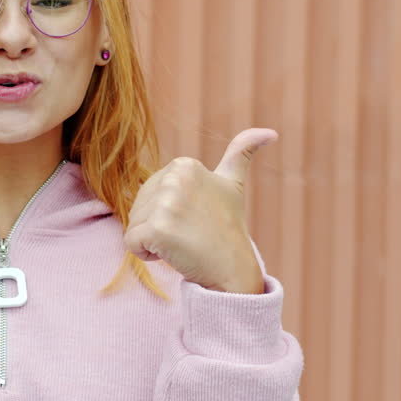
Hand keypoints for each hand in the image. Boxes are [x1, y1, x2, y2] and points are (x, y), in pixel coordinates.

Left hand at [123, 129, 276, 293]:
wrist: (233, 268)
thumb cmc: (228, 227)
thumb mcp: (232, 183)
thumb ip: (241, 152)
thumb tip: (269, 132)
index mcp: (185, 165)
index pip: (151, 192)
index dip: (167, 211)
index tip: (195, 218)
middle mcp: (174, 179)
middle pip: (138, 207)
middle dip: (158, 225)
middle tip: (189, 233)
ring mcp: (166, 204)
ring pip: (134, 225)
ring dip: (152, 241)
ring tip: (183, 242)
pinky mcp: (157, 229)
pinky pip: (131, 243)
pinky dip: (145, 254)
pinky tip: (173, 254)